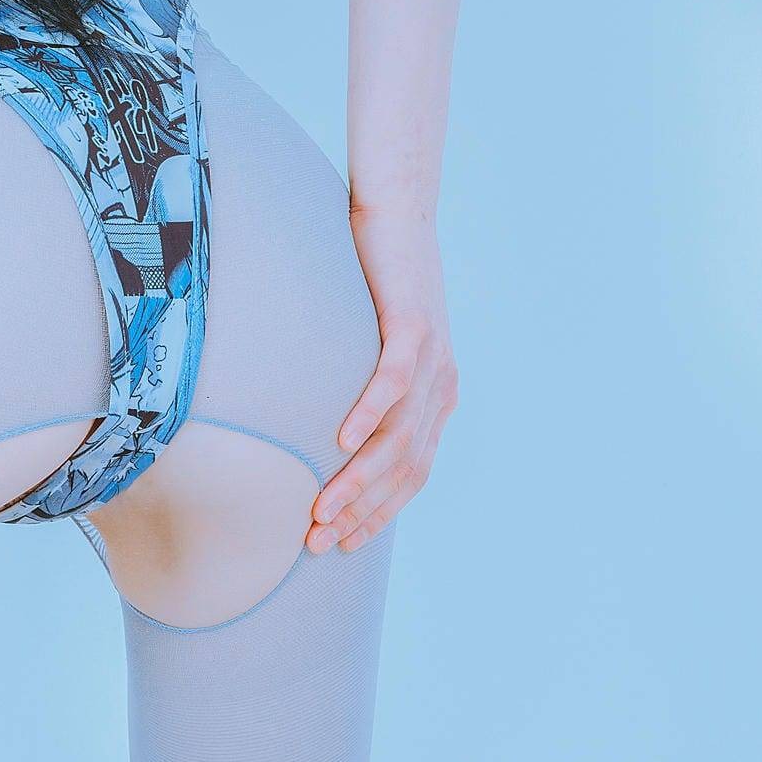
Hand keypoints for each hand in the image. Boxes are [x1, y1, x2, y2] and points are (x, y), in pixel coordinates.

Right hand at [307, 200, 457, 553]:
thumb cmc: (374, 285)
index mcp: (437, 399)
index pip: (413, 475)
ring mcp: (432, 358)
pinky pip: (391, 382)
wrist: (399, 217)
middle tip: (319, 543)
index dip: (379, 514)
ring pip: (398, 436)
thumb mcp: (375, 349)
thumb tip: (325, 436)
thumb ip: (368, 392)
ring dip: (358, 479)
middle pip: (406, 467)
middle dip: (363, 512)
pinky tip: (339, 441)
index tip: (342, 544)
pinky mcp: (413, 326)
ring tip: (322, 509)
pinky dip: (366, 415)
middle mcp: (441, 385)